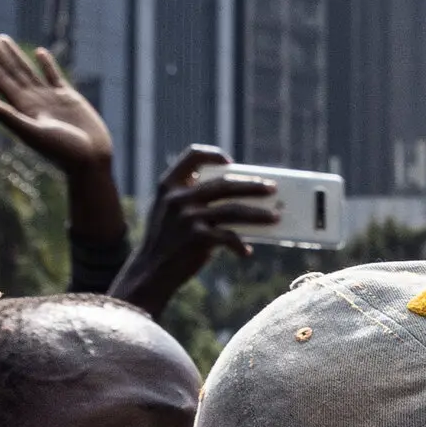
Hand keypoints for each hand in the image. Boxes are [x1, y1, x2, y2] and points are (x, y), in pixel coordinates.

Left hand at [0, 33, 113, 173]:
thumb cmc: (63, 152)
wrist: (91, 161)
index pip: (2, 82)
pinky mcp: (70, 99)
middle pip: (12, 72)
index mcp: (23, 109)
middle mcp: (34, 101)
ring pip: (29, 71)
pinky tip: (39, 53)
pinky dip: (47, 64)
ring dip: (16, 55)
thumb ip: (10, 118)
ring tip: (4, 39)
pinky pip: (55, 77)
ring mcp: (51, 99)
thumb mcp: (34, 134)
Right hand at [108, 145, 275, 316]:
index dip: (212, 155)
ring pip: (234, 210)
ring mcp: (187, 217)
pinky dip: (240, 245)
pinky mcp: (197, 238)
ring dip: (258, 214)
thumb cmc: (167, 242)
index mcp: (168, 186)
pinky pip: (229, 237)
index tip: (231, 161)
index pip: (191, 157)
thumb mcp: (170, 213)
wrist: (150, 272)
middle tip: (272, 189)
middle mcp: (177, 198)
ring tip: (276, 217)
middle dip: (252, 186)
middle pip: (224, 185)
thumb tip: (238, 199)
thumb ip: (191, 200)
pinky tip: (247, 252)